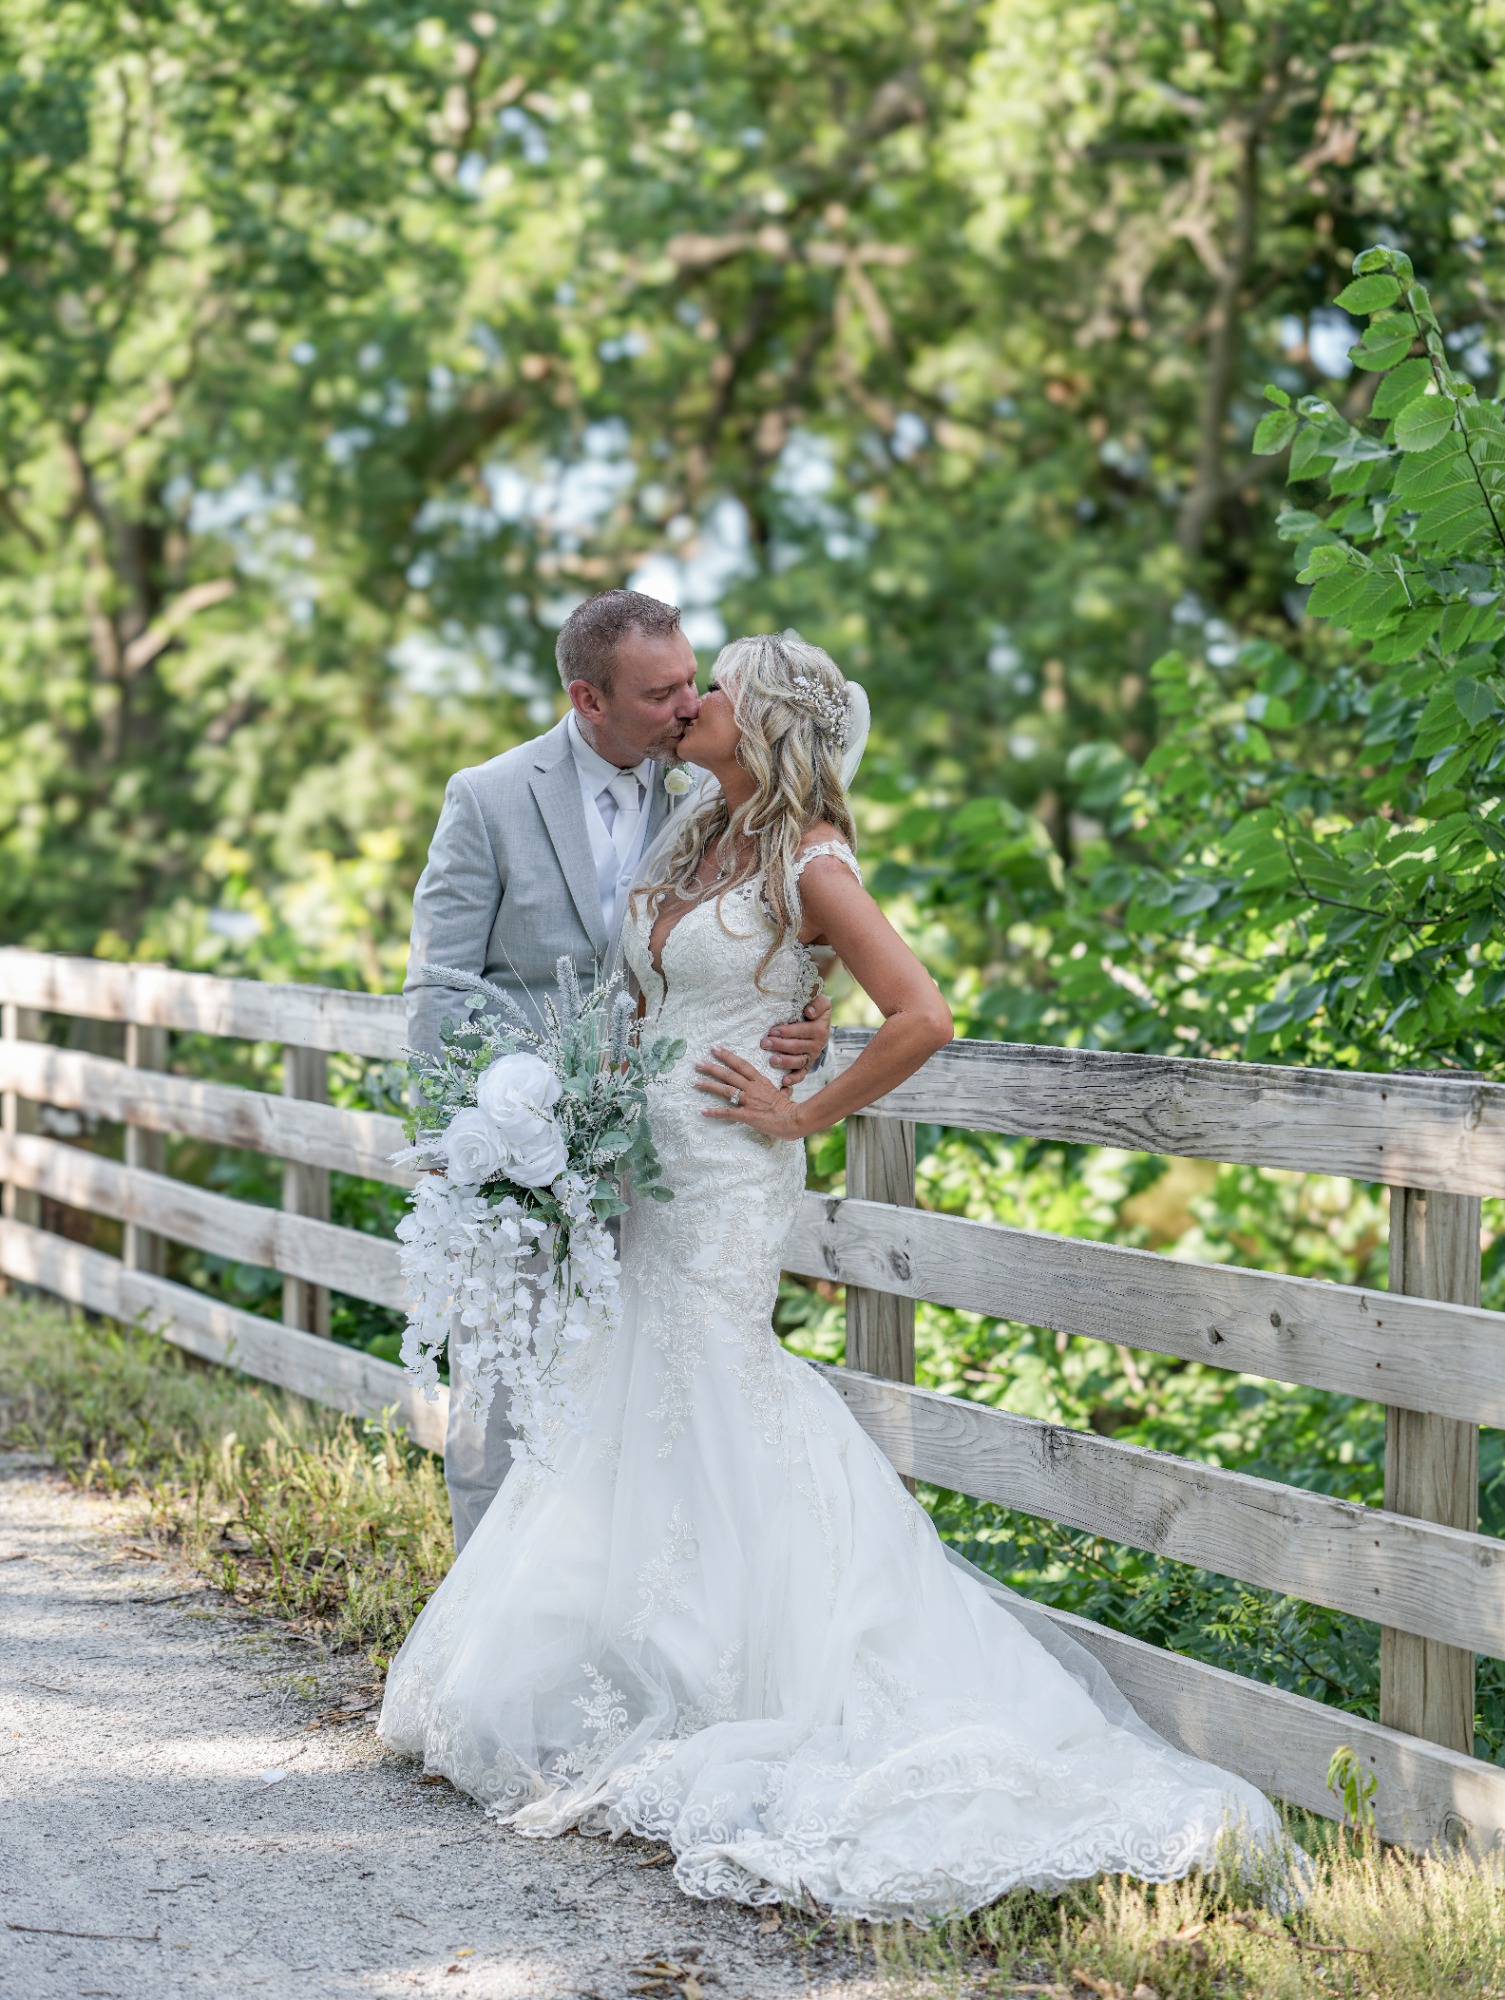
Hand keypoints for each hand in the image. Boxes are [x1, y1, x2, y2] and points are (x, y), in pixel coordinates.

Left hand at [695, 1046, 809, 1139]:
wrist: (794, 1120)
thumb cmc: (791, 1108)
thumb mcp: (786, 1094)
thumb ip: (782, 1090)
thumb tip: (785, 1089)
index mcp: (760, 1081)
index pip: (741, 1065)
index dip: (727, 1056)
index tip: (716, 1049)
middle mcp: (752, 1088)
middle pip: (729, 1074)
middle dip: (712, 1067)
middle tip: (698, 1063)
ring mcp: (748, 1101)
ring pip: (725, 1090)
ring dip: (709, 1085)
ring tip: (695, 1081)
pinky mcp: (746, 1115)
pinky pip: (727, 1112)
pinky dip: (714, 1111)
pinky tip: (703, 1111)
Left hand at [760, 991, 831, 1090]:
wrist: (820, 1025)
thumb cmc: (814, 1011)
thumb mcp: (821, 1003)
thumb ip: (817, 1004)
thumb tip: (809, 1012)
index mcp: (819, 1029)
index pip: (803, 1030)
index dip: (788, 1031)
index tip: (773, 1030)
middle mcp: (816, 1045)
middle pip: (797, 1046)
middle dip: (780, 1045)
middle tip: (764, 1043)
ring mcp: (811, 1057)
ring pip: (798, 1062)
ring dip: (785, 1062)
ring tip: (772, 1060)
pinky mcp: (806, 1066)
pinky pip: (801, 1074)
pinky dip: (793, 1079)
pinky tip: (783, 1081)